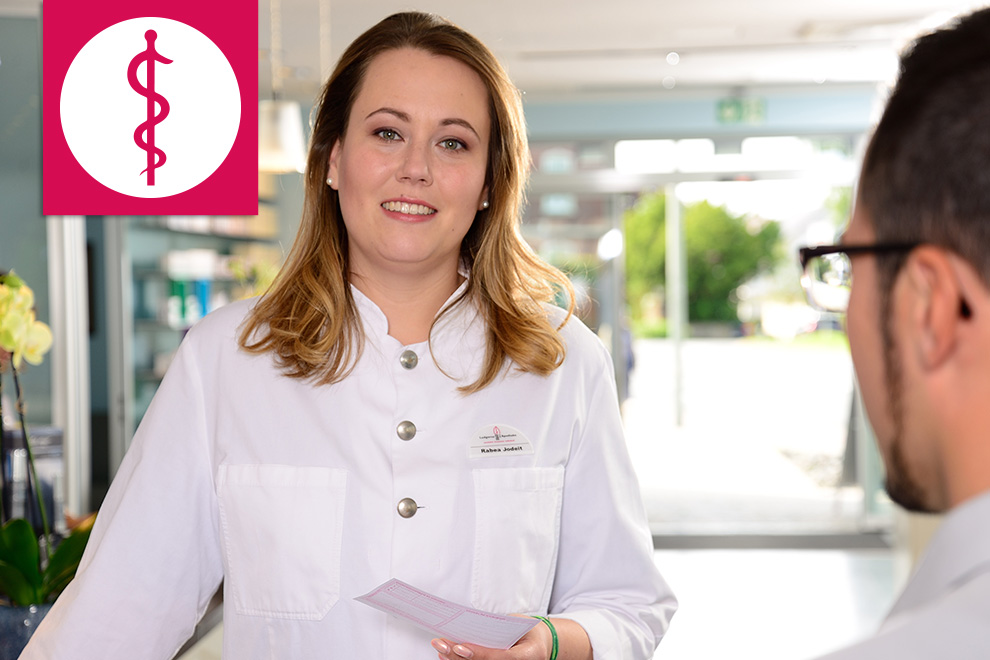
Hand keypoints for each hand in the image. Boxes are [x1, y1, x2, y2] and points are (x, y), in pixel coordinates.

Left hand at [431, 619, 552, 659]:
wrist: (539, 644)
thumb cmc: (528, 631)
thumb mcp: (519, 624)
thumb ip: (500, 627)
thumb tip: (474, 625)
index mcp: (528, 656)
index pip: (500, 657)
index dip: (478, 654)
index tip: (460, 647)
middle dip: (459, 657)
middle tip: (442, 645)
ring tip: (440, 648)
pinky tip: (447, 655)